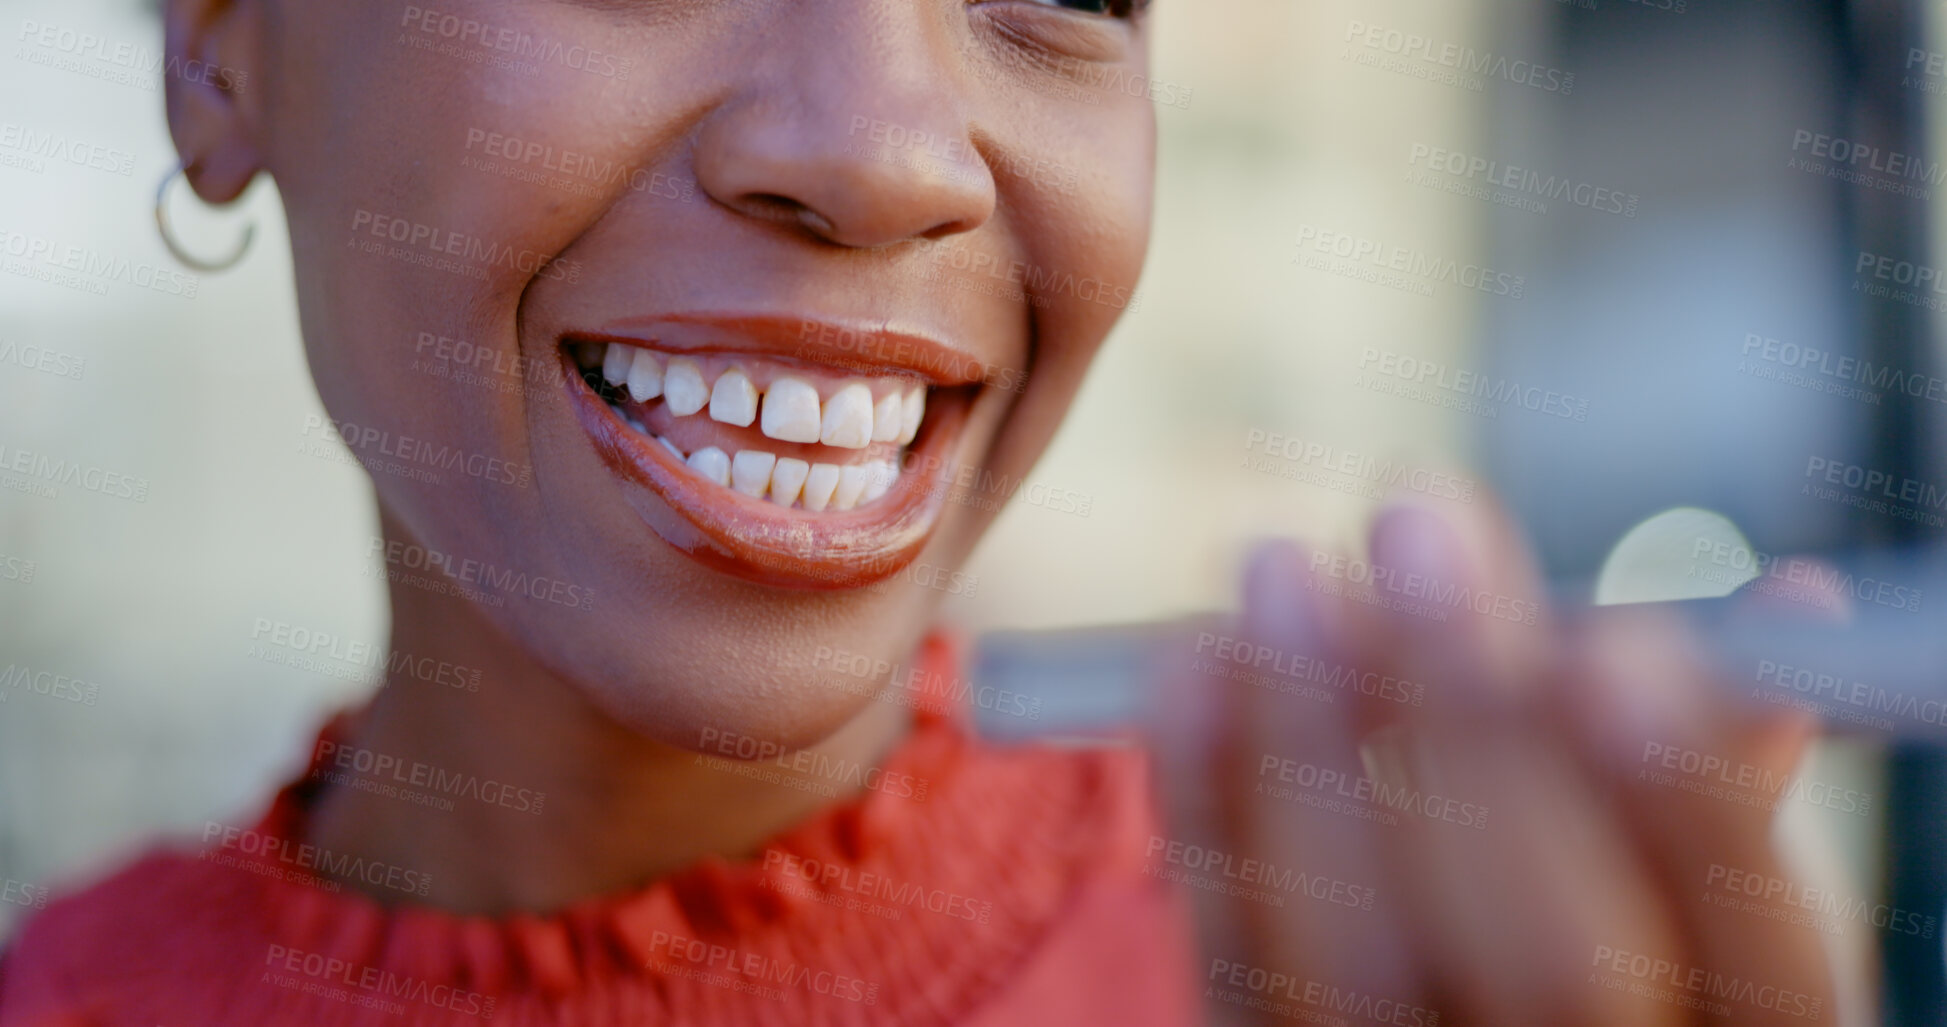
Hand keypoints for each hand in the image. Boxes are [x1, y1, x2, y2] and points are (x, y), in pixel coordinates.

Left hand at [1150, 497, 1838, 1026]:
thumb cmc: (1613, 939)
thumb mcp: (1697, 892)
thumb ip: (1715, 770)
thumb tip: (1787, 604)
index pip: (1753, 942)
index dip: (1683, 803)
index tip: (1610, 648)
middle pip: (1548, 955)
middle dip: (1475, 726)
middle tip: (1417, 526)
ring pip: (1359, 955)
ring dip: (1311, 733)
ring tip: (1282, 564)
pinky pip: (1230, 954)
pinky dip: (1210, 793)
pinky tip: (1198, 658)